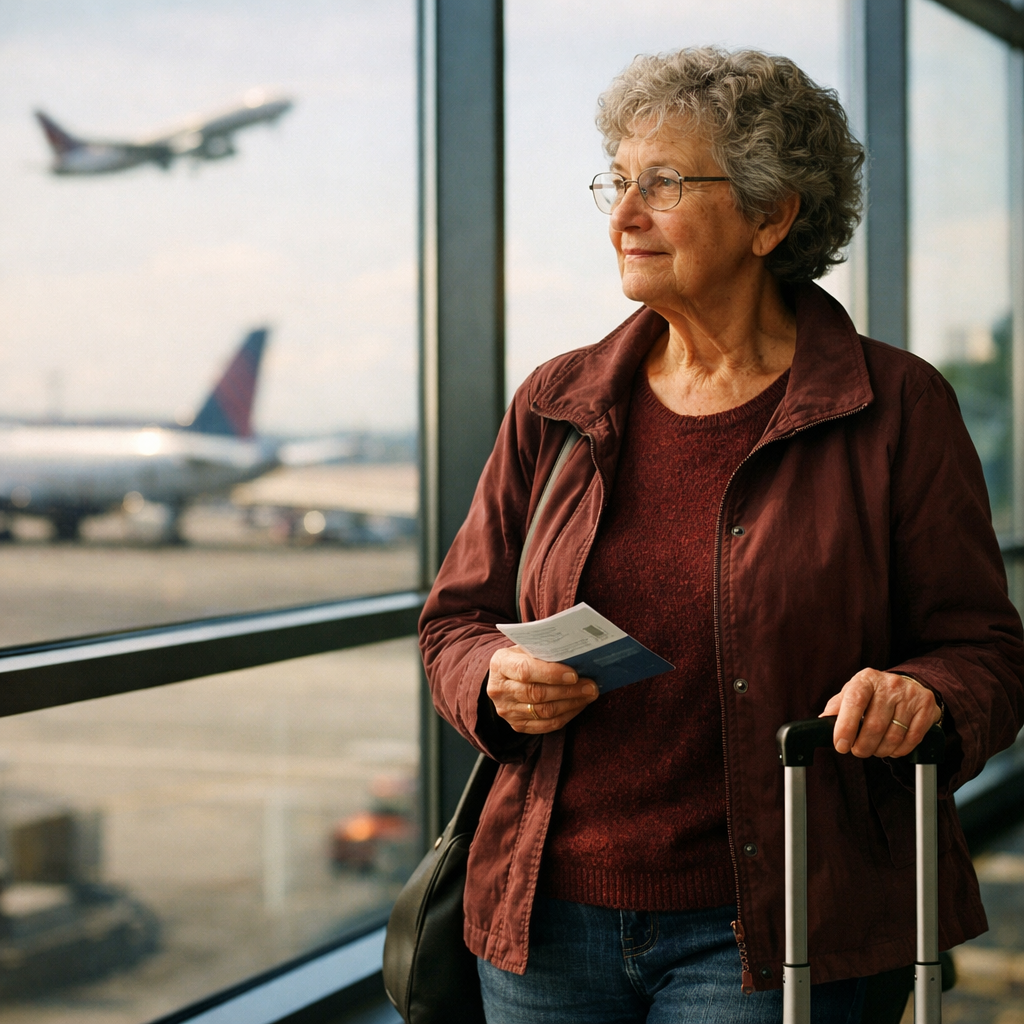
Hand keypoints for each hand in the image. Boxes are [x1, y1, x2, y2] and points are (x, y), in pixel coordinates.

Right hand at [487, 645, 598, 733]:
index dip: (551, 674)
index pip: (526, 671)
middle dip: (568, 691)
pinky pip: (546, 725)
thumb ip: (545, 652)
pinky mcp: (517, 725)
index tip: (574, 674)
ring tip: (589, 695)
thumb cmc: (522, 657)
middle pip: (537, 694)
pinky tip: (578, 705)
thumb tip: (577, 657)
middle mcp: (499, 690)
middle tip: (591, 686)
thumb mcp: (527, 647)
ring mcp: (507, 710)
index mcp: (500, 664)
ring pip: (544, 712)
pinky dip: (566, 716)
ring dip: (571, 704)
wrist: (505, 677)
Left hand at [820, 668, 941, 758]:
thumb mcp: (853, 692)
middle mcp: (889, 684)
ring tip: (875, 749)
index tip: (841, 746)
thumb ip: (837, 706)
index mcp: (866, 679)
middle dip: (863, 746)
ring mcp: (910, 695)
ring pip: (893, 736)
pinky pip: (912, 739)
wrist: (907, 684)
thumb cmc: (874, 693)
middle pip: (874, 726)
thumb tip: (822, 722)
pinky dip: (899, 750)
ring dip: (881, 750)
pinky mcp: (926, 707)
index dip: (846, 727)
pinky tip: (893, 748)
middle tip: (858, 751)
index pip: (854, 702)